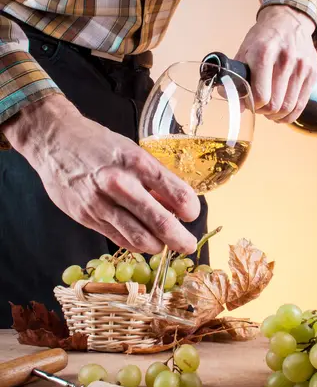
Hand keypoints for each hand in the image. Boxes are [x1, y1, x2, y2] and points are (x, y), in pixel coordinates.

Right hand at [3, 95, 199, 254]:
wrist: (54, 140)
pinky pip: (117, 238)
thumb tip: (175, 203)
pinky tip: (142, 241)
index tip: (193, 213)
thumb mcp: (132, 150)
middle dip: (179, 239)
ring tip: (164, 244)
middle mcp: (120, 184)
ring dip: (157, 246)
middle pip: (159, 222)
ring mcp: (101, 203)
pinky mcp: (85, 217)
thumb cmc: (98, 143)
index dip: (190, 209)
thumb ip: (153, 177)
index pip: (176, 192)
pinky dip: (134, 244)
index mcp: (136, 162)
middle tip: (188, 245)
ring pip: (138, 237)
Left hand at [236, 5, 316, 122]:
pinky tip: (282, 113)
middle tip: (259, 107)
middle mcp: (286, 59)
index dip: (252, 105)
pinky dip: (290, 114)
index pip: (260, 95)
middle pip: (275, 104)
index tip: (249, 102)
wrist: (288, 20)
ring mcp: (302, 66)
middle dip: (263, 111)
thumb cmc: (263, 38)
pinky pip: (301, 104)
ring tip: (270, 111)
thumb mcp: (244, 52)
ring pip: (288, 107)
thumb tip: (237, 106)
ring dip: (276, 115)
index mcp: (264, 53)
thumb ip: (237, 79)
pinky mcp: (313, 72)